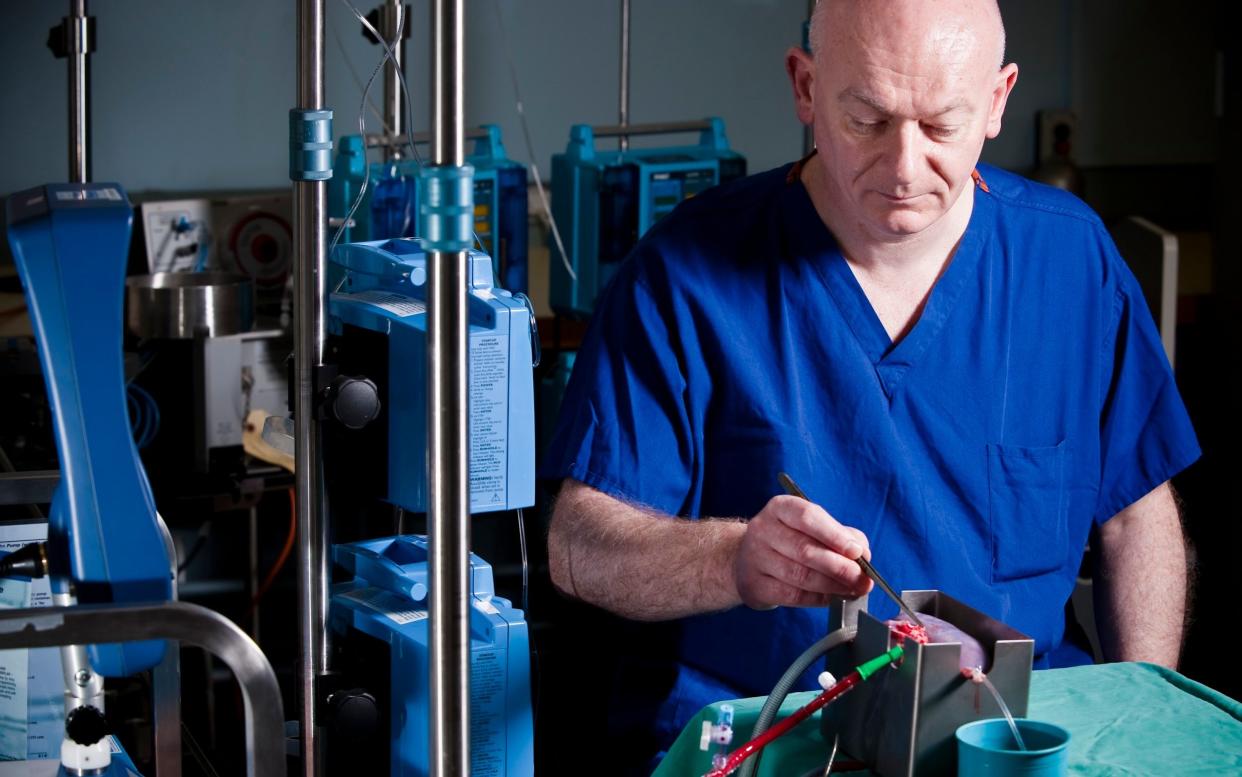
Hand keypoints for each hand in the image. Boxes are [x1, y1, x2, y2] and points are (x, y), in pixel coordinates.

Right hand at [733, 494, 872, 608]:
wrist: (747, 559)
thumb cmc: (789, 540)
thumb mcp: (812, 527)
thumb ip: (840, 535)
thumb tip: (862, 554)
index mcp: (780, 508)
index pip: (807, 517)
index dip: (834, 535)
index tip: (857, 552)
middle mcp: (763, 530)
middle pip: (805, 550)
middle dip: (839, 567)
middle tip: (863, 579)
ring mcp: (755, 558)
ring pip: (800, 576)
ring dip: (832, 586)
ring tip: (852, 589)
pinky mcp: (755, 585)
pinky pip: (792, 596)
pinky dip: (818, 599)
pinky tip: (833, 597)